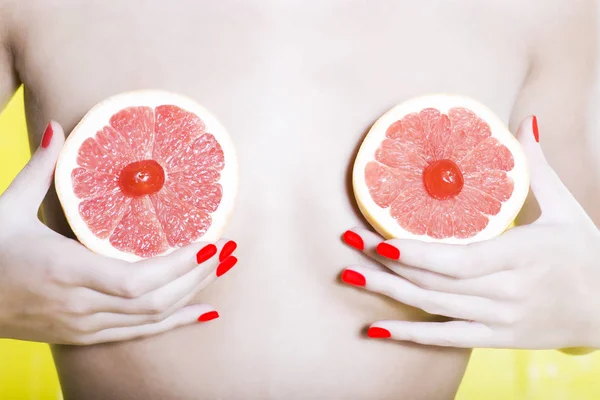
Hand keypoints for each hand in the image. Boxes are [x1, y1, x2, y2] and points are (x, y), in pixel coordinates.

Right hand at [0, 121, 238, 344]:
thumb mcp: (6, 208)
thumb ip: (38, 169)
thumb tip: (56, 127)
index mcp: (63, 270)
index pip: (135, 280)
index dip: (177, 266)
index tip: (210, 243)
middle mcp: (78, 304)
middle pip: (154, 301)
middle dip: (198, 275)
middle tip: (229, 249)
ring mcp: (82, 325)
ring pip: (151, 318)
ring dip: (192, 294)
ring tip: (223, 270)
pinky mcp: (83, 335)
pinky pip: (138, 333)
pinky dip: (175, 323)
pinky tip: (203, 311)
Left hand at [340, 116, 599, 349]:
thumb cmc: (586, 255)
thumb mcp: (566, 209)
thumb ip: (538, 168)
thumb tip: (525, 121)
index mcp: (522, 255)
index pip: (458, 260)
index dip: (414, 253)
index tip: (377, 237)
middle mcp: (507, 292)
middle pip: (434, 281)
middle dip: (385, 263)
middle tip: (347, 243)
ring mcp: (500, 319)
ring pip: (434, 307)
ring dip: (388, 293)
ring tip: (349, 277)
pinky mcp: (497, 338)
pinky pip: (447, 338)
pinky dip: (410, 335)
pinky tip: (377, 330)